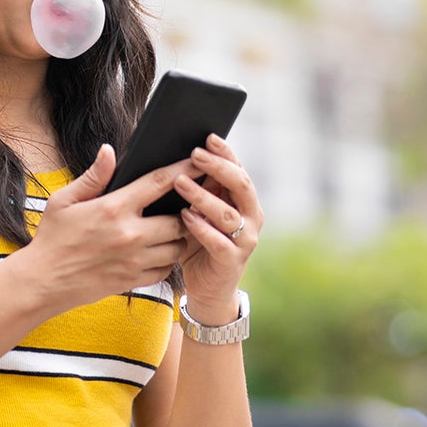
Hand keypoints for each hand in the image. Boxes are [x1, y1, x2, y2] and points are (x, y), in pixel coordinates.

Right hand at [21, 144, 196, 313]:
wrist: (43, 282)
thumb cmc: (52, 239)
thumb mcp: (64, 200)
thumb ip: (92, 176)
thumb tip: (108, 151)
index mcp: (113, 208)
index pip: (159, 183)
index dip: (184, 170)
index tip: (199, 162)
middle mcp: (129, 234)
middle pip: (179, 219)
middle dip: (186, 211)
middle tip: (187, 205)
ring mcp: (134, 260)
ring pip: (177, 247)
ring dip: (179, 237)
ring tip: (172, 229)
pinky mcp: (133, 280)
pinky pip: (166, 270)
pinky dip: (167, 260)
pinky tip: (158, 252)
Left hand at [173, 134, 262, 322]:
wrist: (207, 289)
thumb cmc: (198, 243)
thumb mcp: (197, 212)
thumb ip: (195, 189)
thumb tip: (176, 159)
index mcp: (244, 201)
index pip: (238, 170)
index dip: (225, 153)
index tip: (208, 137)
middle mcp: (251, 217)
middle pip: (241, 185)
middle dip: (218, 167)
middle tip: (195, 155)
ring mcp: (245, 240)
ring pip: (228, 213)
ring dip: (203, 196)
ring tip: (181, 183)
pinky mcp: (232, 261)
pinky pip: (219, 241)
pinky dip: (202, 228)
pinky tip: (185, 217)